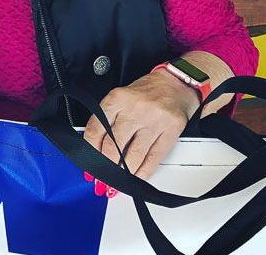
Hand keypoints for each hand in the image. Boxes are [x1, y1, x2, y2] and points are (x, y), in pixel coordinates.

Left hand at [83, 69, 199, 180]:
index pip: (96, 129)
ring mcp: (154, 121)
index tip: (89, 162)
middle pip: (113, 145)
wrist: (176, 83)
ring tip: (118, 182)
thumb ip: (107, 118)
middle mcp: (135, 109)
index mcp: (117, 98)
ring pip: (133, 155)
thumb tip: (95, 147)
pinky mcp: (170, 131)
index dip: (90, 150)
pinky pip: (153, 158)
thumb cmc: (146, 91)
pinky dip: (143, 172)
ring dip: (124, 173)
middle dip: (106, 166)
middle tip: (102, 177)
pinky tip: (136, 177)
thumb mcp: (121, 97)